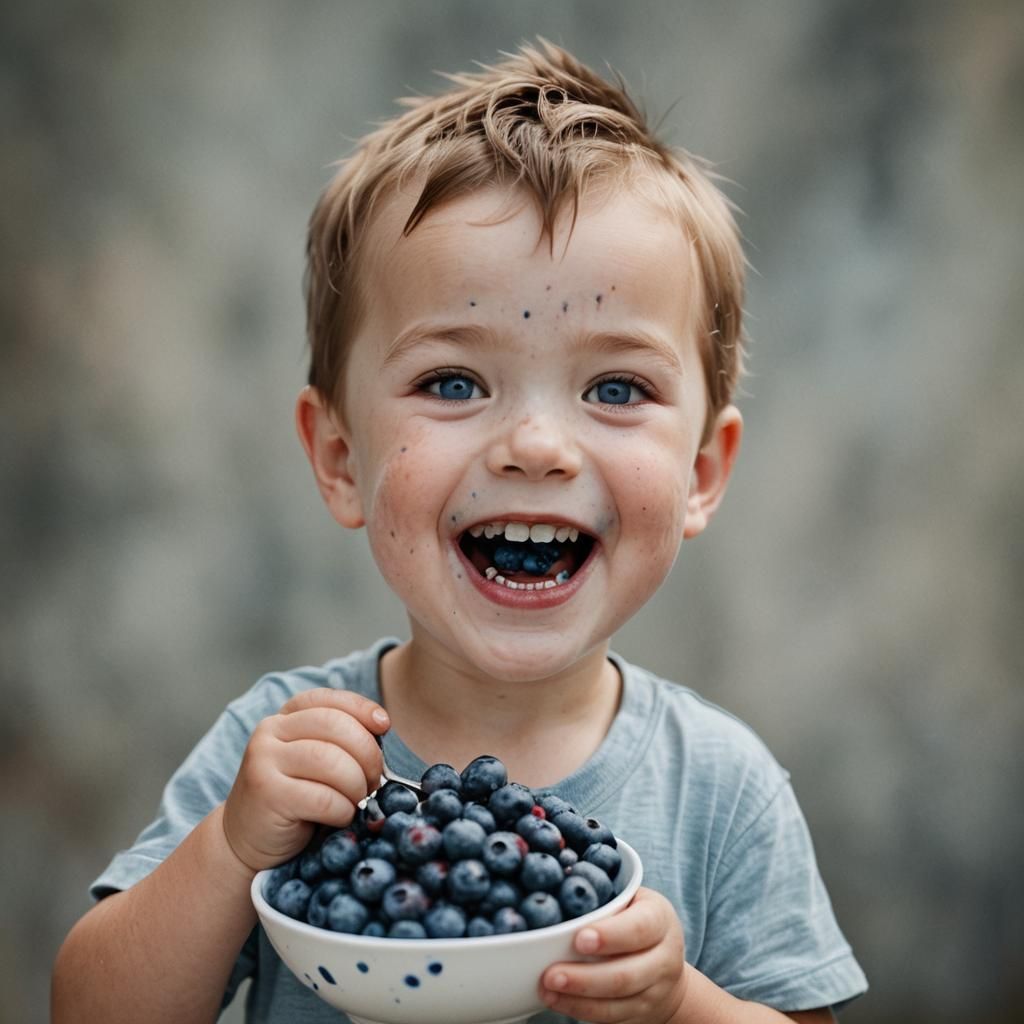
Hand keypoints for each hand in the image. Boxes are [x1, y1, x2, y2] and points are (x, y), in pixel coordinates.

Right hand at [222, 688, 388, 871]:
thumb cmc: (293, 799)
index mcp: (285, 717)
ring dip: (357, 784)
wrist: (244, 841)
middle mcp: (270, 731)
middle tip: (374, 779)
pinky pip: (323, 797)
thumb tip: (382, 725)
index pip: (329, 700)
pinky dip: (343, 810)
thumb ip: (338, 740)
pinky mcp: (267, 794)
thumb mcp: (312, 760)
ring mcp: (264, 761)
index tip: (384, 726)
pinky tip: (339, 817)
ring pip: (332, 761)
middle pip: (335, 725)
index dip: (362, 708)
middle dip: (368, 753)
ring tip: (357, 799)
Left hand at [540, 886, 687, 1023]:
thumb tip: (556, 879)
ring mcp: (655, 990)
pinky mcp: (643, 1013)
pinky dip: (581, 1010)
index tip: (579, 939)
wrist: (667, 963)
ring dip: (578, 999)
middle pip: (626, 974)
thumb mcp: (632, 899)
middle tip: (551, 973)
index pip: (639, 928)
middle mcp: (664, 956)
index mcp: (660, 918)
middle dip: (585, 978)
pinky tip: (558, 1000)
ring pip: (617, 1002)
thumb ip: (604, 897)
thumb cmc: (636, 920)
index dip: (610, 936)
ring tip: (547, 989)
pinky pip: (611, 1017)